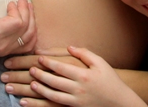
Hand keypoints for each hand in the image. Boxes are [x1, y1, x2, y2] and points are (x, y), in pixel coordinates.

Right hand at [0, 0, 36, 62]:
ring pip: (29, 38)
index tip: (10, 2)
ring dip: (32, 22)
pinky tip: (29, 24)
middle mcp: (1, 46)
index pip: (17, 22)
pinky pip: (26, 46)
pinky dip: (31, 35)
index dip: (17, 9)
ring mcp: (5, 51)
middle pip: (26, 29)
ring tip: (28, 10)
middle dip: (27, 12)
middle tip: (22, 1)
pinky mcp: (6, 52)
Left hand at [26, 46, 146, 106]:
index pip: (61, 67)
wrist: (120, 102)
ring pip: (52, 96)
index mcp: (83, 75)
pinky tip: (30, 102)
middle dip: (38, 75)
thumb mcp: (100, 63)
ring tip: (28, 85)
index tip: (37, 58)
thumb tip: (69, 46)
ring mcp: (76, 101)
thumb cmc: (110, 80)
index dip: (48, 62)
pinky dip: (40, 105)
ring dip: (37, 90)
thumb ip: (84, 53)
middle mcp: (78, 89)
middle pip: (53, 81)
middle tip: (28, 70)